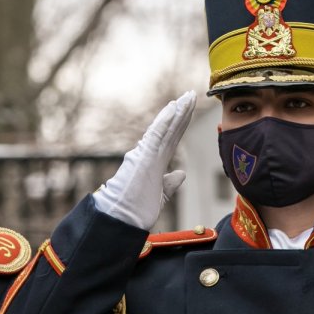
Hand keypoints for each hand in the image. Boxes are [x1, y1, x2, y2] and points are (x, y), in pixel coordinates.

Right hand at [93, 90, 194, 229]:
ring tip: (188, 96)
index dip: (180, 123)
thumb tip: (181, 173)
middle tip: (192, 94)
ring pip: (165, 128)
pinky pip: (156, 135)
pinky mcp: (144, 157)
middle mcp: (149, 154)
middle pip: (170, 129)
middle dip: (182, 111)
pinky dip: (165, 120)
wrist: (121, 220)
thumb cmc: (136, 211)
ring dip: (177, 111)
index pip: (171, 138)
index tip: (188, 109)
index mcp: (154, 162)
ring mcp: (146, 154)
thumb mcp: (160, 196)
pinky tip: (173, 107)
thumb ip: (170, 183)